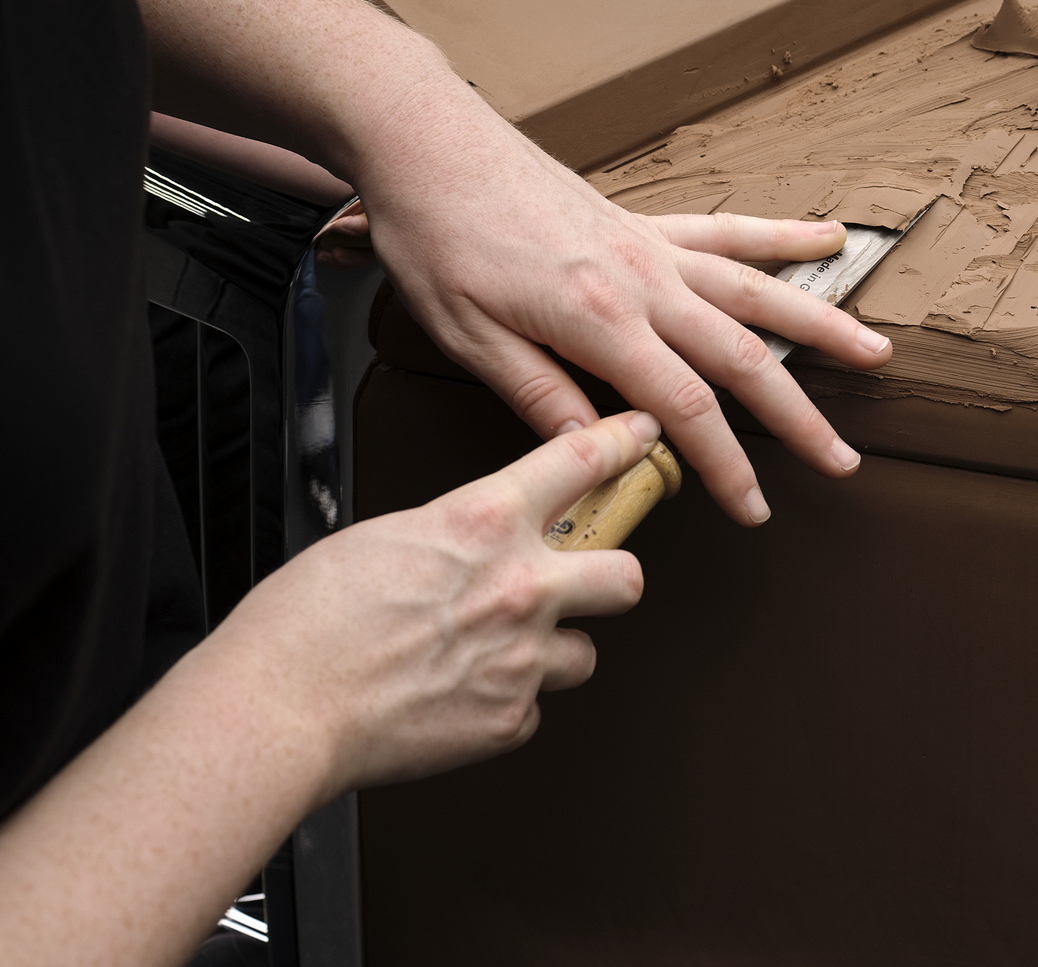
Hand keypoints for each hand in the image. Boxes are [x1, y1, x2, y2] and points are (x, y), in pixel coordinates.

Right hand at [201, 411, 656, 794]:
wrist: (277, 710)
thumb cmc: (305, 624)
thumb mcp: (385, 534)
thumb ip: (452, 532)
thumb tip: (472, 543)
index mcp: (483, 521)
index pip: (581, 460)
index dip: (623, 443)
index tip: (641, 437)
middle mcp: (519, 586)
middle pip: (626, 575)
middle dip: (610, 578)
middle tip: (587, 582)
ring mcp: (521, 657)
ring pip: (583, 653)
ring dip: (550, 653)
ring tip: (497, 654)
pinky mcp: (508, 719)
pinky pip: (532, 709)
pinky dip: (505, 706)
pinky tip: (461, 698)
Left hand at [354, 114, 892, 526]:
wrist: (431, 143)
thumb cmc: (440, 238)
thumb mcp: (470, 336)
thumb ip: (543, 397)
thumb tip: (601, 452)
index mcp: (600, 320)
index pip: (684, 407)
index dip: (726, 464)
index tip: (754, 507)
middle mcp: (644, 280)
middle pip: (744, 357)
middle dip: (799, 417)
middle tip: (842, 462)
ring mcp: (653, 246)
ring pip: (758, 291)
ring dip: (823, 324)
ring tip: (878, 353)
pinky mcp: (646, 222)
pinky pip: (729, 231)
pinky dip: (784, 235)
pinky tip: (831, 237)